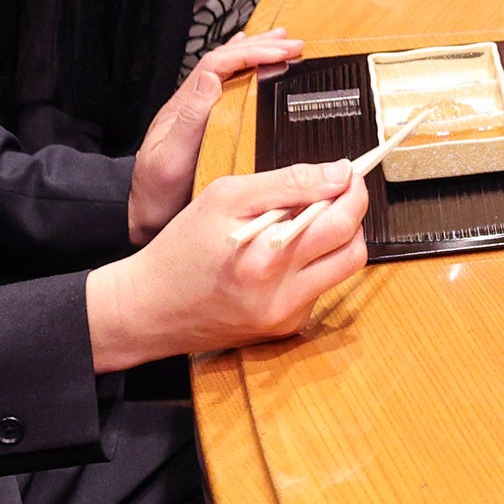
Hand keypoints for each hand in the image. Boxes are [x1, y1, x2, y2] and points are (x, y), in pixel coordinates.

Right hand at [86, 162, 369, 369]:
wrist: (149, 308)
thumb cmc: (181, 248)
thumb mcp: (226, 197)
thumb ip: (288, 183)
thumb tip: (339, 174)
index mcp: (266, 259)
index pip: (341, 222)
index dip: (353, 192)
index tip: (348, 174)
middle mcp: (283, 296)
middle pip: (354, 251)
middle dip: (351, 216)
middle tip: (330, 196)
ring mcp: (286, 317)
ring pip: (341, 270)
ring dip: (333, 242)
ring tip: (299, 224)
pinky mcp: (284, 328)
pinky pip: (318, 288)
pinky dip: (311, 265)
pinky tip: (280, 256)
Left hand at [131, 29, 303, 241]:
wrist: (143, 214)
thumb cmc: (155, 191)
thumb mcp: (170, 158)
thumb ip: (189, 119)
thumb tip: (210, 77)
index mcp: (184, 106)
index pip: (218, 64)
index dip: (250, 52)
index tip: (281, 52)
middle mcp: (191, 104)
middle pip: (225, 60)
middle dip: (260, 47)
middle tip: (293, 43)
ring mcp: (198, 113)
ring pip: (226, 71)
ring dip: (254, 53)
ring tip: (281, 42)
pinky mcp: (206, 126)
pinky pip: (228, 89)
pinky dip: (246, 71)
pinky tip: (254, 64)